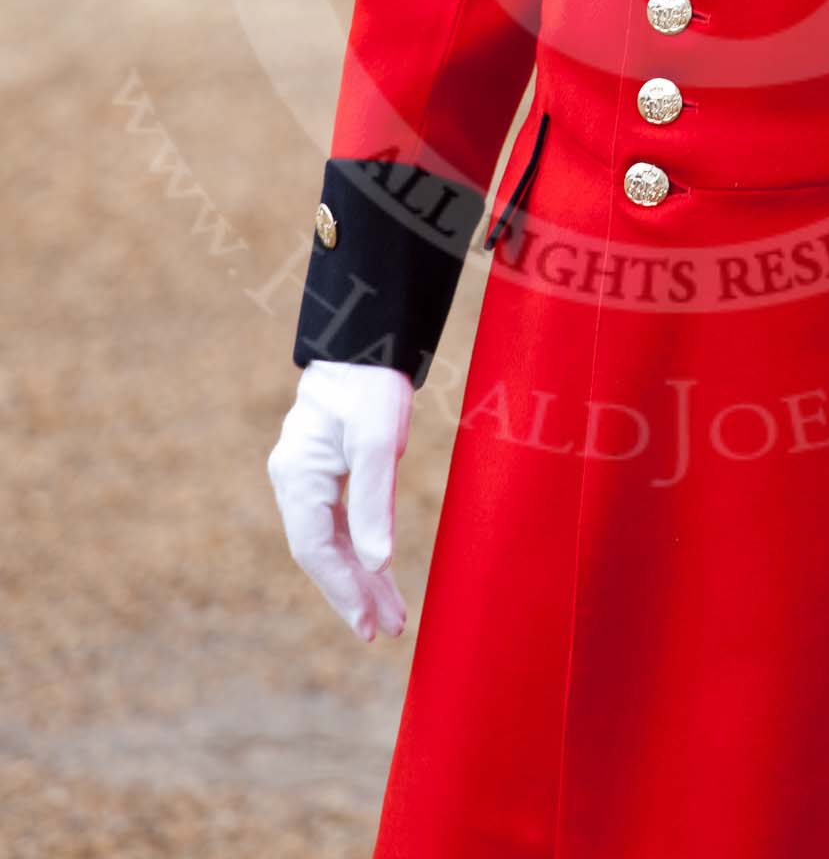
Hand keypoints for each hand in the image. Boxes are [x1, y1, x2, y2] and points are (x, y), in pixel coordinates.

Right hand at [266, 361, 412, 640]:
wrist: (365, 342)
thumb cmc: (370, 386)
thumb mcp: (380, 441)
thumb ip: (375, 502)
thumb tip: (376, 563)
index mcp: (297, 475)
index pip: (314, 549)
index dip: (341, 591)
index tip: (369, 625)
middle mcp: (292, 480)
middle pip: (320, 551)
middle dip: (352, 592)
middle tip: (385, 629)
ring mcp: (305, 476)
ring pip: (329, 540)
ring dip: (359, 576)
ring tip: (392, 613)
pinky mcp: (323, 471)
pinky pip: (336, 523)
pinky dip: (358, 549)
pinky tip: (377, 572)